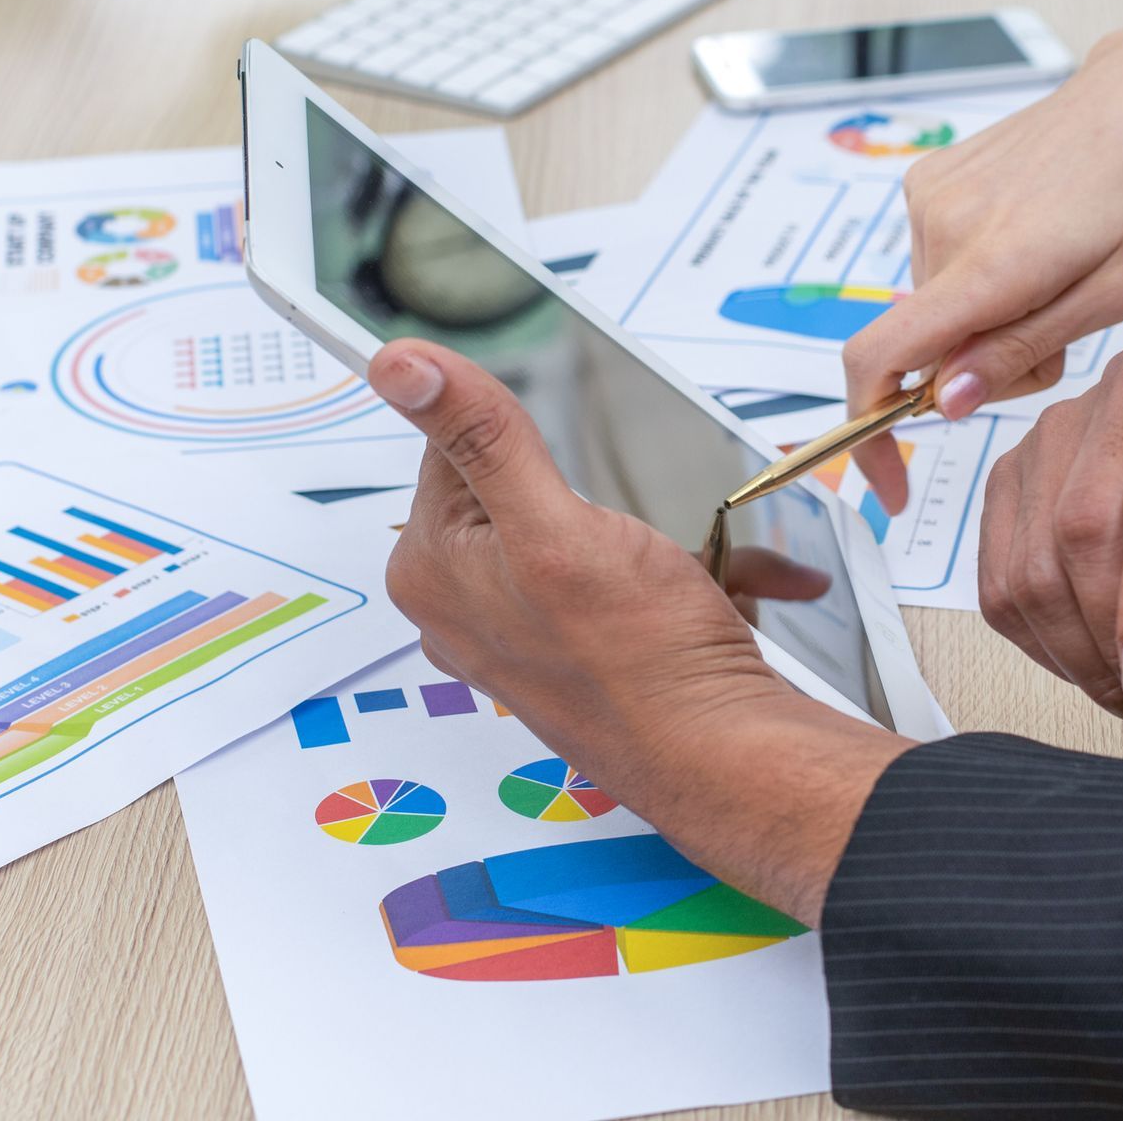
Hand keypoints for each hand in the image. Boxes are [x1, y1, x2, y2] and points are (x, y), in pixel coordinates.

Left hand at [368, 339, 911, 924]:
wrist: (721, 757)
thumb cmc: (639, 662)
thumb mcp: (554, 525)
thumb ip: (481, 437)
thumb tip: (400, 365)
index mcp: (430, 569)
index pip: (455, 447)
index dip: (527, 444)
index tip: (573, 476)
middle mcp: (462, 604)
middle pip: (527, 486)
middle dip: (605, 492)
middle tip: (635, 539)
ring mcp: (522, 631)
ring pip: (587, 530)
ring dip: (656, 531)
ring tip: (686, 568)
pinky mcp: (578, 651)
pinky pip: (624, 582)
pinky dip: (682, 572)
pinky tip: (723, 587)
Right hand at [843, 21, 1122, 510]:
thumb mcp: (1117, 294)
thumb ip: (1021, 350)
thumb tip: (941, 401)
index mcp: (992, 262)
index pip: (878, 359)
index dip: (867, 435)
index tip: (887, 482)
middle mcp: (942, 225)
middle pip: (921, 344)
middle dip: (976, 367)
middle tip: (1062, 337)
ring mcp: (929, 195)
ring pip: (932, 307)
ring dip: (984, 319)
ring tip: (1059, 274)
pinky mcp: (929, 176)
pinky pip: (936, 262)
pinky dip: (977, 276)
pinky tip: (1035, 239)